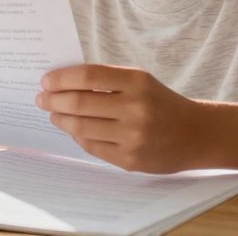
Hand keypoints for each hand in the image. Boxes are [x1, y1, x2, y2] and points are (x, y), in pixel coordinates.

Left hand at [37, 64, 200, 172]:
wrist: (195, 134)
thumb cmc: (161, 103)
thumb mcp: (141, 82)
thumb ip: (108, 81)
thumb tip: (64, 83)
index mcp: (137, 82)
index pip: (88, 77)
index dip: (62, 78)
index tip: (46, 80)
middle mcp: (135, 108)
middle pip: (80, 103)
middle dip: (54, 100)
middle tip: (42, 98)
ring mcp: (132, 136)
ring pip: (82, 127)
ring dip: (61, 119)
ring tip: (54, 114)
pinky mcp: (129, 159)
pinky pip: (92, 147)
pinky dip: (78, 136)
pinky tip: (73, 130)